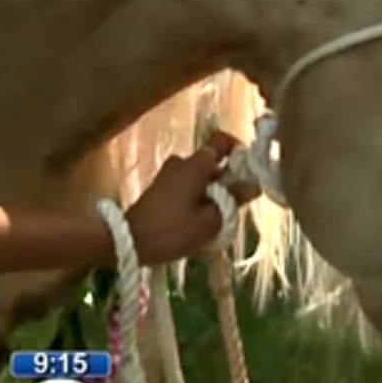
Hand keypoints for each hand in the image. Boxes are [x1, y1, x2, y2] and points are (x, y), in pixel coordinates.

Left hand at [123, 131, 261, 264]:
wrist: (127, 242)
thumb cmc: (173, 230)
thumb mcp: (211, 219)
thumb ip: (234, 199)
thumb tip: (254, 184)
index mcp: (196, 164)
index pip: (222, 140)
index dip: (239, 150)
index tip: (249, 171)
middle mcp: (182, 163)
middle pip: (214, 162)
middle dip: (229, 180)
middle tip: (237, 205)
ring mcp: (168, 175)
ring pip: (201, 177)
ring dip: (213, 192)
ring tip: (219, 218)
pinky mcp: (160, 189)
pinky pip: (187, 186)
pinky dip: (198, 198)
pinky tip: (200, 221)